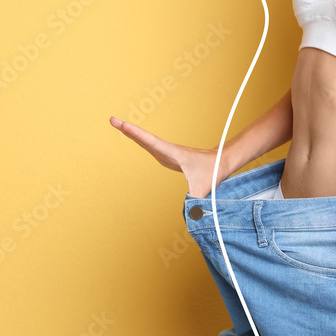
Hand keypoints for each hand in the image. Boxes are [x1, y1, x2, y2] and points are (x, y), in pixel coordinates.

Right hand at [109, 116, 228, 197]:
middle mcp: (169, 151)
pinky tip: (136, 139)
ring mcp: (169, 153)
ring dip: (133, 134)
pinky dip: (142, 141)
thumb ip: (194, 202)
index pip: (151, 142)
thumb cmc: (213, 171)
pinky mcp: (170, 157)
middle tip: (112, 119)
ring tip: (118, 125)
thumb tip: (188, 216)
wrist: (223, 160)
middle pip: (145, 138)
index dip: (136, 134)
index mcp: (174, 154)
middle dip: (128, 129)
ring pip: (148, 141)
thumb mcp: (203, 188)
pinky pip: (153, 147)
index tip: (122, 124)